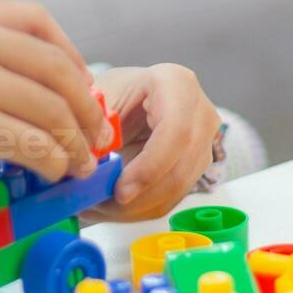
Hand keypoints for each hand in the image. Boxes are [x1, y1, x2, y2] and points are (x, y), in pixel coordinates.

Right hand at [0, 0, 112, 210]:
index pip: (38, 19)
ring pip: (51, 109)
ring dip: (74, 140)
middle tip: (94, 132)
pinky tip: (53, 173)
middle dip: (84, 104)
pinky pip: (32, 143)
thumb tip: (19, 77)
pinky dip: (52, 161)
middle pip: (56, 66)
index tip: (82, 82)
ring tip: (78, 162)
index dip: (71, 53)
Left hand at [89, 64, 221, 221]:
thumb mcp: (99, 102)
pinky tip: (113, 205)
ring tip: (98, 206)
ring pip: (177, 189)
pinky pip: (173, 198)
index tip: (120, 190)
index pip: (176, 131)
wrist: (131, 96)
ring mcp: (205, 142)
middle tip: (100, 206)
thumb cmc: (116, 93)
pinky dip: (141, 208)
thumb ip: (93, 131)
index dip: (150, 167)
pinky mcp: (197, 166)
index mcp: (176, 84)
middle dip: (139, 196)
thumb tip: (87, 168)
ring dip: (136, 207)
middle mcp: (200, 113)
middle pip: (180, 168)